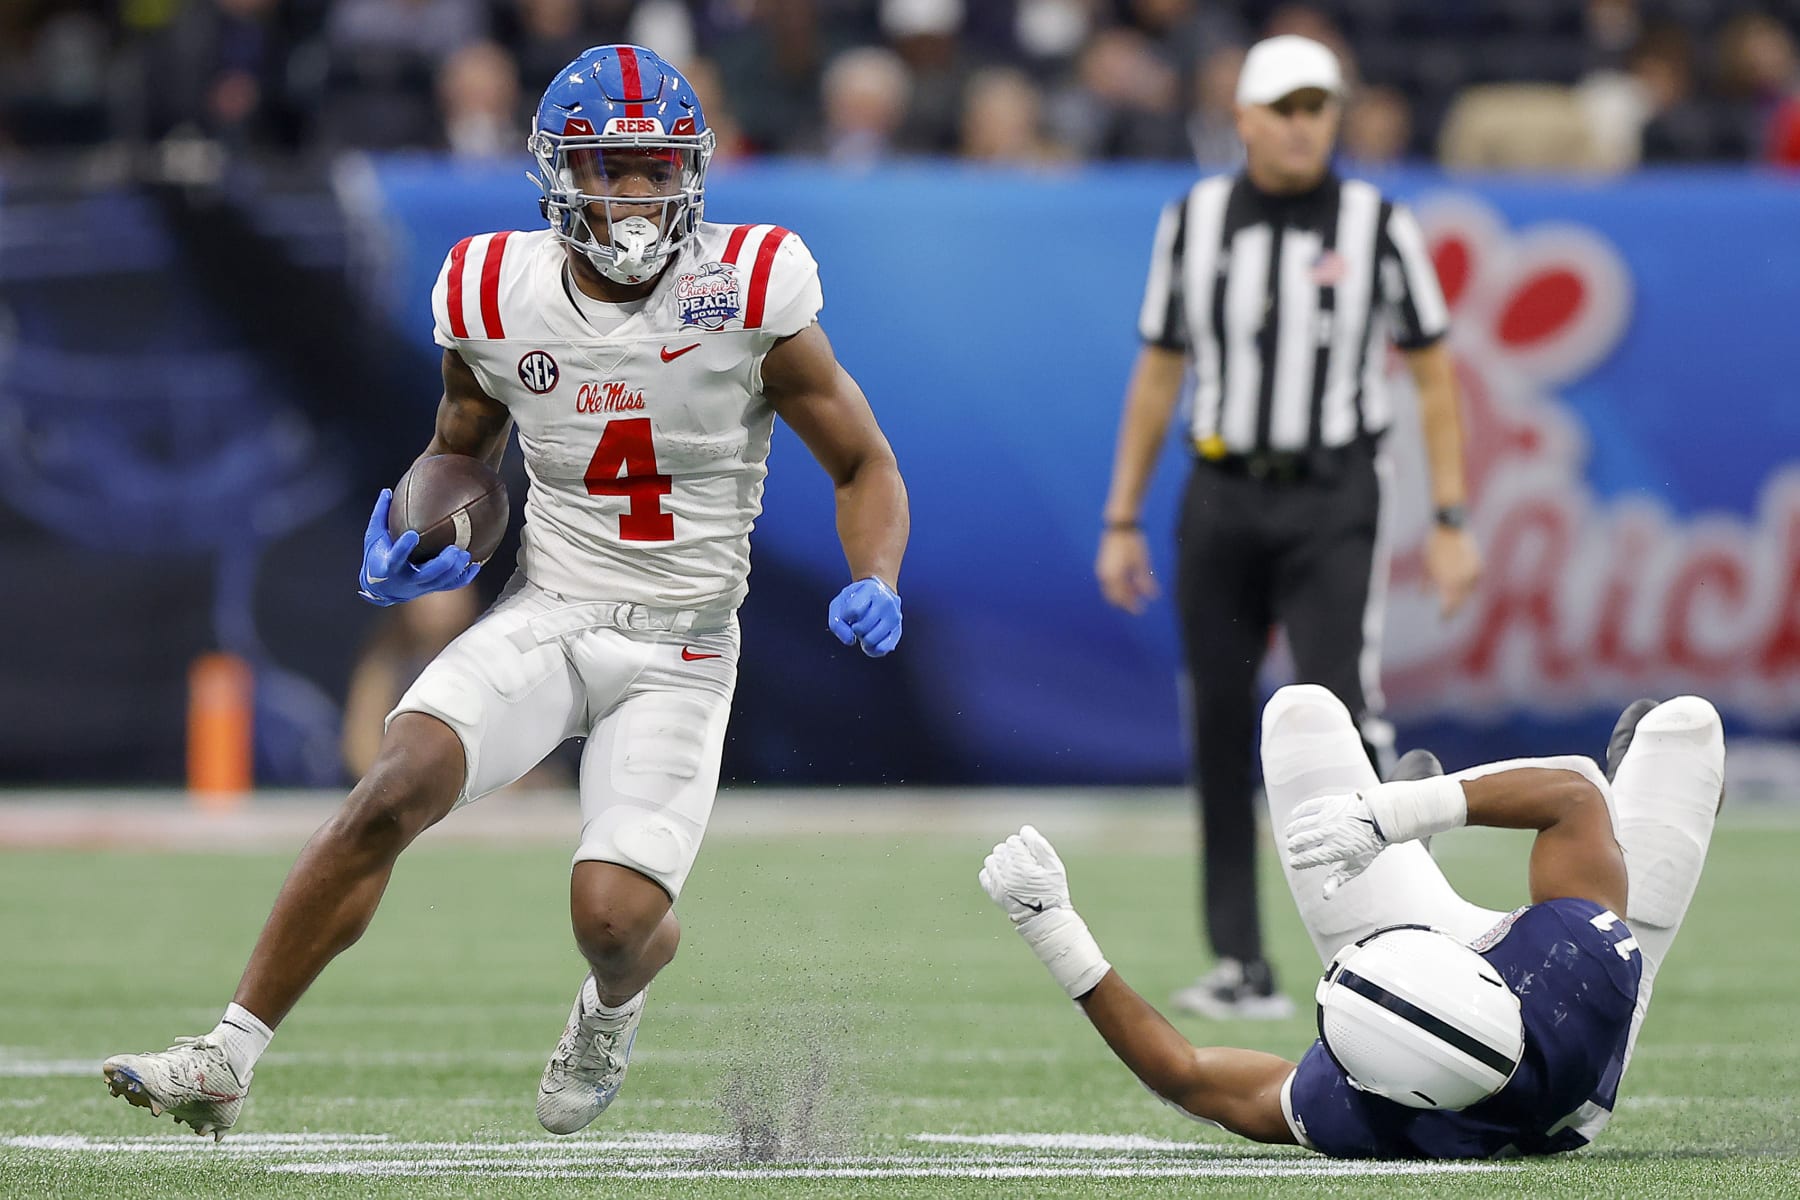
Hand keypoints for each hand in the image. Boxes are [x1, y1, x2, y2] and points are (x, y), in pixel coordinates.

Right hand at [357, 488, 480, 606]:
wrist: (381, 588)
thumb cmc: (377, 556)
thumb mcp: (374, 537)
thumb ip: (381, 515)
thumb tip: (387, 491)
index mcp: (389, 566)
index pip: (396, 557)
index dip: (404, 548)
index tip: (413, 534)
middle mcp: (407, 578)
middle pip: (427, 574)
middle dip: (442, 564)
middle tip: (454, 549)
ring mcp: (421, 586)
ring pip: (441, 581)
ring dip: (455, 570)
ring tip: (465, 554)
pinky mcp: (431, 588)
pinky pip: (450, 585)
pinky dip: (464, 577)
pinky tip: (476, 566)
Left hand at [828, 577, 901, 655]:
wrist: (879, 593)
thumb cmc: (856, 599)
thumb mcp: (839, 604)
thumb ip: (836, 623)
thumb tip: (850, 640)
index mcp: (871, 589)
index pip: (853, 611)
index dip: (845, 616)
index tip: (849, 611)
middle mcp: (887, 602)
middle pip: (861, 628)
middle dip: (854, 628)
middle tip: (858, 620)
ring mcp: (895, 617)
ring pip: (870, 640)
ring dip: (862, 638)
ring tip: (865, 628)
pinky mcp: (898, 631)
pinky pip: (882, 649)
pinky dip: (872, 649)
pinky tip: (871, 641)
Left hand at [979, 825, 1070, 923]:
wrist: (1044, 917)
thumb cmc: (1052, 890)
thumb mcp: (1055, 866)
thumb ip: (1040, 845)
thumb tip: (1025, 831)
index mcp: (1023, 866)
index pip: (1013, 841)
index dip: (1023, 844)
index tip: (1030, 854)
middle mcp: (1007, 875)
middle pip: (1001, 848)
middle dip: (1012, 851)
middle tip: (1023, 862)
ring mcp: (998, 884)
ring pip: (991, 859)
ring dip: (1001, 861)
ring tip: (1014, 869)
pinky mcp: (993, 893)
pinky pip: (984, 874)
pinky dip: (992, 872)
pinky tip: (1004, 877)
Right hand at [1095, 527, 1157, 613]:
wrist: (1120, 525)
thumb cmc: (1132, 542)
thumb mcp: (1142, 562)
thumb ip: (1146, 580)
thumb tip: (1153, 596)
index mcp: (1113, 576)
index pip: (1121, 598)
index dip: (1130, 606)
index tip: (1141, 610)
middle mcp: (1104, 575)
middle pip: (1113, 596)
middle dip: (1125, 602)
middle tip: (1138, 606)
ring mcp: (1102, 570)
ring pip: (1111, 589)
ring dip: (1123, 593)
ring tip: (1136, 593)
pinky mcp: (1103, 564)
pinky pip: (1109, 581)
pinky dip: (1119, 586)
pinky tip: (1131, 583)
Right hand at [1284, 791, 1387, 898]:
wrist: (1379, 818)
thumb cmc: (1368, 845)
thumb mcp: (1356, 865)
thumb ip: (1338, 879)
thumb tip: (1325, 896)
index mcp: (1336, 850)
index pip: (1308, 858)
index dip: (1297, 862)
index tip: (1294, 863)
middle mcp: (1330, 832)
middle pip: (1300, 841)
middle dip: (1292, 848)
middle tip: (1293, 851)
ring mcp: (1328, 817)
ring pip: (1299, 825)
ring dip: (1291, 832)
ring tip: (1291, 837)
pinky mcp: (1328, 803)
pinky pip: (1306, 808)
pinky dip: (1297, 814)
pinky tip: (1294, 819)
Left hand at [1425, 525, 1480, 616]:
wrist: (1450, 527)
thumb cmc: (1434, 547)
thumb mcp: (1427, 565)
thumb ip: (1427, 582)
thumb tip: (1423, 596)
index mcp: (1448, 581)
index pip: (1449, 604)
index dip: (1446, 613)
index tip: (1442, 619)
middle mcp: (1462, 579)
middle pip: (1460, 602)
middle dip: (1454, 609)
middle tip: (1447, 616)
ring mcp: (1472, 572)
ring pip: (1469, 593)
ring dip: (1462, 599)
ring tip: (1456, 603)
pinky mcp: (1479, 566)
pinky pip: (1474, 581)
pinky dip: (1469, 586)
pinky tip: (1465, 589)